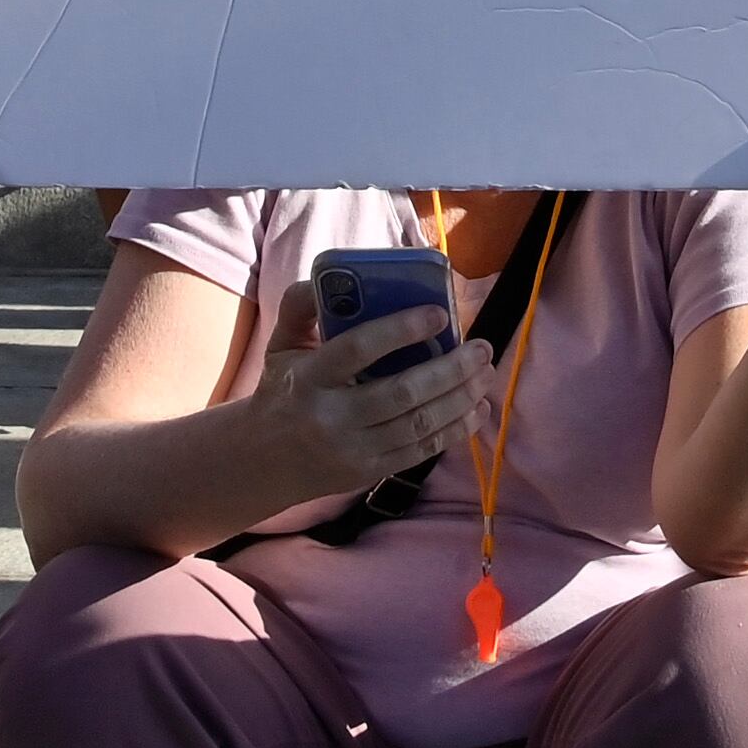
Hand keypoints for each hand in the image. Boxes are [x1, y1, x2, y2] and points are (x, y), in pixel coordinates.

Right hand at [248, 285, 492, 507]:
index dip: (401, 330)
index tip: (440, 314)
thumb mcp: (280, 345)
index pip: (358, 349)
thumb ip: (300, 307)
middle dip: (450, 370)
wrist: (262, 462)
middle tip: (482, 347)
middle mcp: (331, 416)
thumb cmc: (282, 390)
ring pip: (418, 424)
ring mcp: (352, 450)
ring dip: (460, 398)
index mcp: (309, 376)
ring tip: (485, 373)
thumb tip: (328, 275)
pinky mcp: (367, 473)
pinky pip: (419, 451)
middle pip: (401, 393)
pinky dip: (453, 430)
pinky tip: (476, 409)